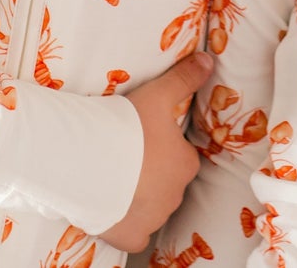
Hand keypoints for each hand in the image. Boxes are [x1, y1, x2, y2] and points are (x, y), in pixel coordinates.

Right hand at [98, 52, 211, 253]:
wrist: (87, 162)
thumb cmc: (126, 128)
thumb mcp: (157, 95)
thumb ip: (184, 78)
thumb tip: (209, 60)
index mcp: (185, 163)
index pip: (180, 157)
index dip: (162, 149)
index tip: (140, 141)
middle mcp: (175, 194)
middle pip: (166, 183)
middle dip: (150, 174)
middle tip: (123, 159)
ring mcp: (154, 218)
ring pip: (150, 208)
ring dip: (136, 197)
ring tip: (111, 180)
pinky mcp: (132, 236)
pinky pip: (134, 235)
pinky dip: (127, 228)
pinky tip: (113, 214)